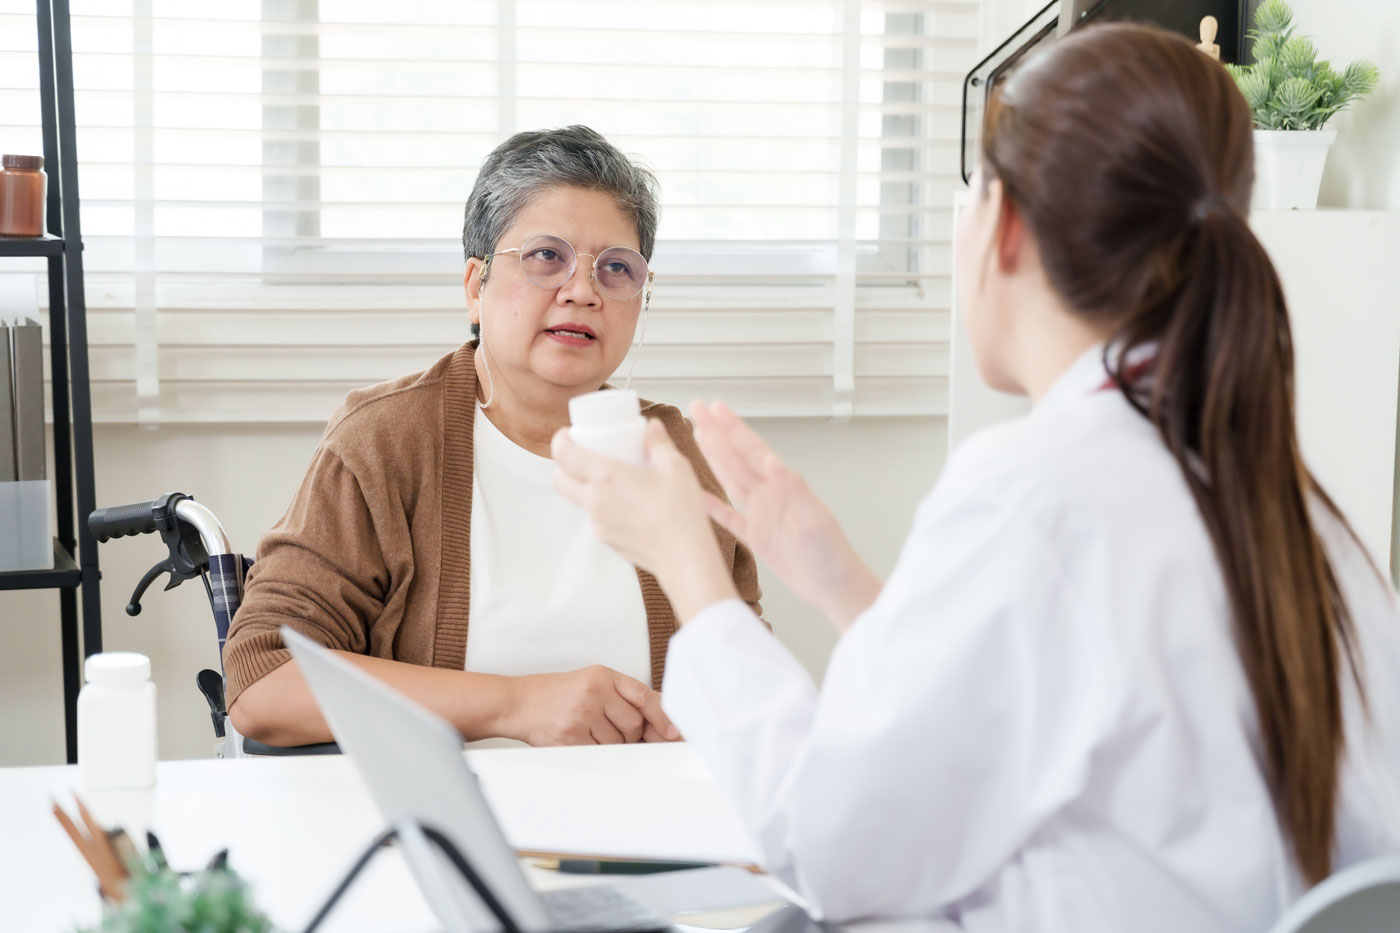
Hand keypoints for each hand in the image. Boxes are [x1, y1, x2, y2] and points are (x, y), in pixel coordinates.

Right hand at [504, 666, 680, 745]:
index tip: (674, 733)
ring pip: (618, 742)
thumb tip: (658, 720)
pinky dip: (597, 752)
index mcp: (603, 676)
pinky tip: (582, 740)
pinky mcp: (571, 736)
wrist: (518, 702)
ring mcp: (582, 715)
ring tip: (592, 732)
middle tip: (616, 733)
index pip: (644, 695)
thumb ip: (622, 696)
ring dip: (613, 745)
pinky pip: (599, 753)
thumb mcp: (591, 682)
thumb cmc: (557, 694)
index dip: (663, 716)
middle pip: (634, 724)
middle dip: (632, 735)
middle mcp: (594, 692)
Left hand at [553, 420, 740, 621]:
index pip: (564, 455)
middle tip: (582, 454)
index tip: (568, 434)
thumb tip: (652, 427)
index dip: (560, 441)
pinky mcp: (606, 539)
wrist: (684, 557)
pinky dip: (602, 505)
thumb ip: (659, 444)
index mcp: (606, 476)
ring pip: (578, 499)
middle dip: (564, 465)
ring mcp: (598, 523)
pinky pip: (595, 517)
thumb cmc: (680, 513)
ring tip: (610, 479)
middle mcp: (595, 500)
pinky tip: (625, 503)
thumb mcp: (675, 468)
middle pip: (560, 480)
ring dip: (585, 486)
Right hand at [690, 400, 880, 629]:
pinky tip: (697, 493)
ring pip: (731, 479)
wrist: (836, 587)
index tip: (715, 407)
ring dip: (714, 457)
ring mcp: (763, 515)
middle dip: (717, 432)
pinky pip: (729, 517)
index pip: (752, 450)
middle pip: (736, 457)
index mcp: (783, 487)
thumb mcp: (815, 520)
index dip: (732, 428)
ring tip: (698, 434)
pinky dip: (712, 505)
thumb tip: (771, 461)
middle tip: (696, 408)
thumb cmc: (831, 555)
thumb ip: (793, 489)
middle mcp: (770, 495)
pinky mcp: (758, 538)